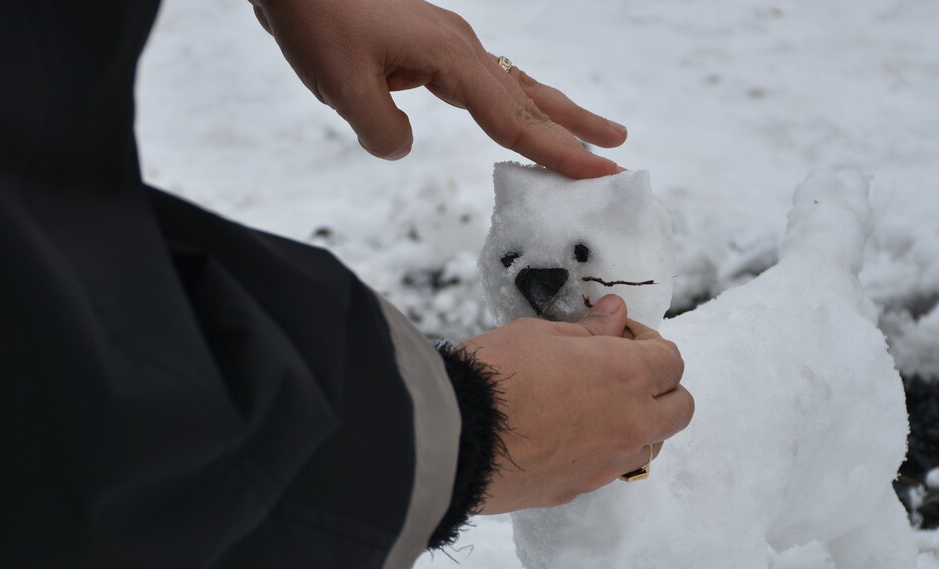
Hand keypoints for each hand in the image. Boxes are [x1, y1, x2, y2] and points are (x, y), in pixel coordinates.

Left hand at [249, 0, 626, 177]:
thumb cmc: (317, 23)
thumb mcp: (343, 87)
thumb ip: (382, 129)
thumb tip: (403, 148)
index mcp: (452, 57)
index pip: (515, 117)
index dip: (560, 152)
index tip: (602, 175)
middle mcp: (462, 49)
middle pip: (532, 99)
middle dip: (576, 132)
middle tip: (621, 159)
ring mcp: (450, 46)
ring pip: (516, 88)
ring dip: (556, 115)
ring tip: (599, 135)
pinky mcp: (431, 49)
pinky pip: (487, 86)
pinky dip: (514, 107)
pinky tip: (519, 120)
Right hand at [458, 295, 693, 512]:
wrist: (451, 438)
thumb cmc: (493, 376)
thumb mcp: (539, 334)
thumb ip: (589, 330)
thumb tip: (614, 316)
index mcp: (627, 376)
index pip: (672, 360)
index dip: (647, 343)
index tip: (617, 337)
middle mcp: (630, 424)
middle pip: (678, 410)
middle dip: (660, 389)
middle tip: (618, 373)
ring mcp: (607, 464)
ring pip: (649, 445)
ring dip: (637, 425)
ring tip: (591, 408)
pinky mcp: (578, 489)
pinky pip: (608, 469)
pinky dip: (600, 452)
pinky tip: (561, 437)